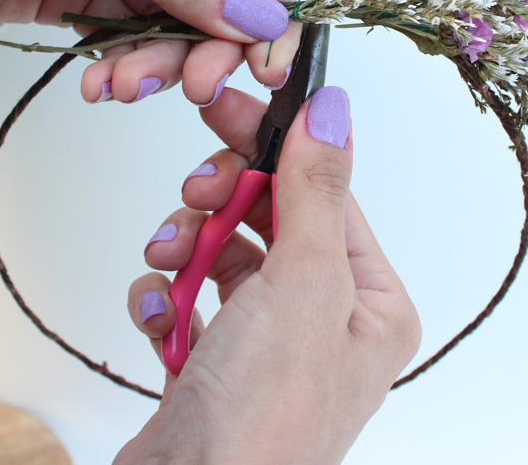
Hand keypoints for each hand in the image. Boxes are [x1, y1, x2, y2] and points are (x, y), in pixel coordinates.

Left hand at [0, 0, 299, 99]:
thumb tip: (255, 13)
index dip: (254, 5)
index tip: (267, 64)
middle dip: (199, 41)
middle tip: (191, 86)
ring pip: (166, 21)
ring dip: (155, 62)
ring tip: (122, 86)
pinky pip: (124, 37)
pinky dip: (122, 66)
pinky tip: (103, 83)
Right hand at [118, 87, 420, 464]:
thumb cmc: (264, 417)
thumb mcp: (303, 282)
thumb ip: (316, 190)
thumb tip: (333, 112)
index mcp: (370, 304)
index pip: (325, 195)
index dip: (273, 148)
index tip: (227, 109)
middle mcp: (326, 324)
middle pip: (269, 220)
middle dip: (221, 204)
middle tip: (193, 192)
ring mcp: (267, 348)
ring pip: (222, 255)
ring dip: (185, 248)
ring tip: (165, 262)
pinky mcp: (214, 367)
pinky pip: (188, 302)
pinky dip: (165, 298)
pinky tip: (157, 316)